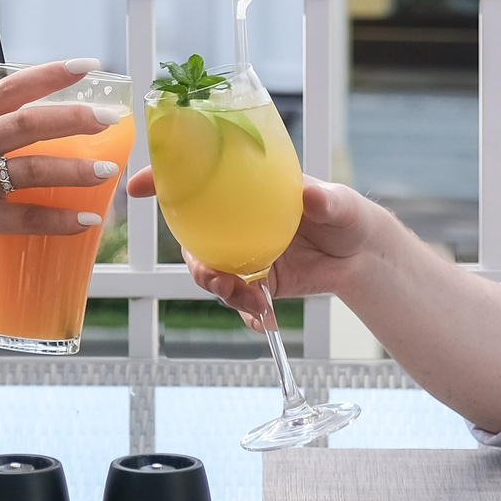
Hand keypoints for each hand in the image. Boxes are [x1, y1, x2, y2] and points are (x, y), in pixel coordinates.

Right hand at [0, 59, 126, 273]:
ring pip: (35, 169)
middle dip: (76, 117)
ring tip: (106, 171)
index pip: (10, 87)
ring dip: (76, 170)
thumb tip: (24, 127)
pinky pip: (28, 218)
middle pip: (30, 122)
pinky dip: (60, 220)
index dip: (52, 74)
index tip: (87, 65)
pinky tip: (86, 220)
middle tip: (111, 117)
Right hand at [123, 171, 381, 328]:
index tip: (138, 186)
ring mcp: (244, 252)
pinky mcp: (257, 282)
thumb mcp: (339, 202)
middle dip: (195, 263)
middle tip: (219, 280)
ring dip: (223, 291)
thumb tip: (311, 195)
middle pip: (193, 238)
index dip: (162, 179)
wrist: (362, 256)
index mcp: (246, 191)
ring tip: (253, 303)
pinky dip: (247, 313)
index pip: (197, 179)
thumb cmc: (346, 214)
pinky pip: (239, 300)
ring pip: (211, 273)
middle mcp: (237, 221)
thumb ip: (325, 199)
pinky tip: (267, 321)